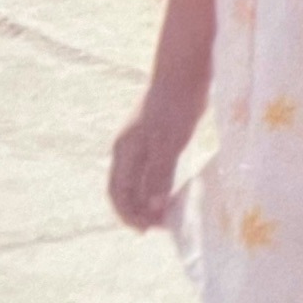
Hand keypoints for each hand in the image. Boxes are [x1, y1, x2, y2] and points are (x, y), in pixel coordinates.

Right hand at [108, 80, 204, 230]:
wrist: (183, 72)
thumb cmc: (175, 106)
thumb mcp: (168, 143)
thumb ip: (158, 174)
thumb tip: (151, 207)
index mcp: (124, 152)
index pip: (118, 192)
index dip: (130, 214)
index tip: (149, 229)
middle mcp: (126, 149)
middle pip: (122, 189)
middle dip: (135, 211)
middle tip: (157, 227)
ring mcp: (139, 142)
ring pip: (135, 180)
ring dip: (145, 200)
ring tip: (163, 215)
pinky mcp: (154, 136)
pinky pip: (147, 169)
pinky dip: (154, 186)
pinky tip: (171, 190)